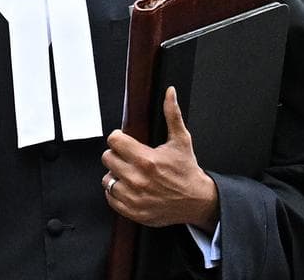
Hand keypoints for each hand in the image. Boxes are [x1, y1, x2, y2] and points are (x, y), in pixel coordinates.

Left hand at [102, 87, 219, 231]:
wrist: (196, 200)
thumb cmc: (187, 170)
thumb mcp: (181, 140)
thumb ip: (172, 114)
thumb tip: (170, 93)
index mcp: (147, 159)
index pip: (114, 142)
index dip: (118, 137)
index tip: (124, 140)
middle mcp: (137, 179)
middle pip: (107, 158)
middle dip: (116, 154)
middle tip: (128, 156)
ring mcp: (133, 197)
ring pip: (106, 179)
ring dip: (116, 174)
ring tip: (129, 172)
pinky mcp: (132, 211)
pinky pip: (110, 197)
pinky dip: (116, 191)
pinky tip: (129, 186)